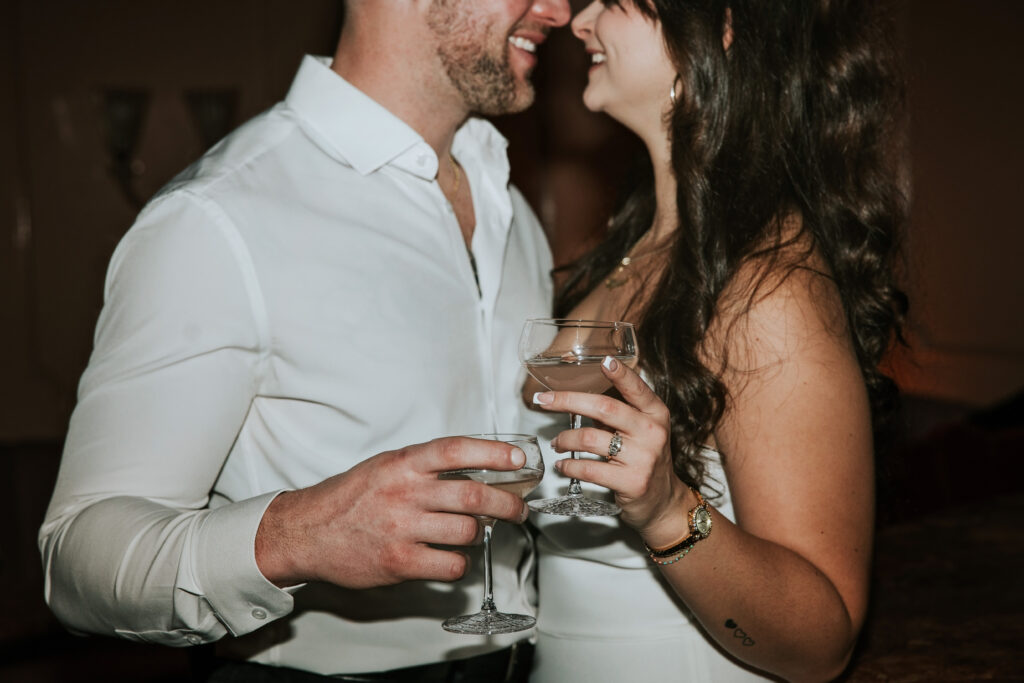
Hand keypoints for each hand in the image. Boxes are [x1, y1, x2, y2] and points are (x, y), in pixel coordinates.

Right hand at [255, 437, 528, 588]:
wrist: (307, 531)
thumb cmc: (350, 497)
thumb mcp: (386, 466)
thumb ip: (425, 466)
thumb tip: (476, 468)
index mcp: (403, 464)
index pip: (456, 450)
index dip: (493, 454)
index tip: (518, 460)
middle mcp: (404, 493)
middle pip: (473, 495)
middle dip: (506, 503)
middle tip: (518, 508)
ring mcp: (402, 529)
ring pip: (466, 531)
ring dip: (478, 532)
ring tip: (473, 531)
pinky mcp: (399, 562)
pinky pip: (450, 564)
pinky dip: (459, 562)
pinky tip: (450, 556)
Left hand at [533, 357, 688, 538]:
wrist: (663, 501)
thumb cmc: (644, 459)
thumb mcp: (641, 430)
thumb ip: (617, 412)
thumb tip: (577, 394)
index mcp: (655, 413)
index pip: (637, 389)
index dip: (621, 374)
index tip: (604, 361)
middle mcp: (652, 432)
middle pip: (604, 408)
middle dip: (568, 401)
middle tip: (544, 401)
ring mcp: (643, 458)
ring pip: (589, 439)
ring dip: (564, 439)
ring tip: (557, 442)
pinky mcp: (631, 482)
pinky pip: (589, 469)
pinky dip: (569, 466)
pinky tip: (563, 465)